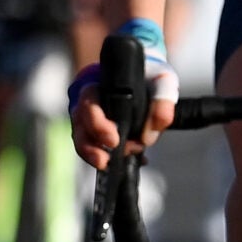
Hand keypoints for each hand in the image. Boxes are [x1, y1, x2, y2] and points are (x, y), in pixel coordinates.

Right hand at [68, 20, 180, 170]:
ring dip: (94, 155)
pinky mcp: (98, 132)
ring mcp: (90, 118)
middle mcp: (88, 103)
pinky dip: (108, 157)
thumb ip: (162, 103)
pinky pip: (95, 146)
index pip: (88, 104)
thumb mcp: (163, 81)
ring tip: (110, 165)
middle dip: (90, 146)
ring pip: (82, 139)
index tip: (113, 139)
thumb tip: (149, 137)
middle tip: (106, 160)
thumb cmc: (151, 75)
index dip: (97, 124)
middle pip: (79, 126)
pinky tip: (129, 162)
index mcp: (98, 85)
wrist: (148, 77)